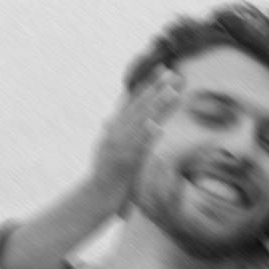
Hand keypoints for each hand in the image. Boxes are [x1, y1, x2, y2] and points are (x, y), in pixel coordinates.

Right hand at [88, 68, 181, 208]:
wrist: (94, 197)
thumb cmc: (104, 175)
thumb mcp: (105, 149)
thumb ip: (110, 133)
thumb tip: (109, 120)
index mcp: (114, 127)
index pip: (134, 100)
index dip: (148, 85)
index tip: (162, 70)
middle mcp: (116, 132)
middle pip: (140, 106)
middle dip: (157, 88)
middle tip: (174, 73)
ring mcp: (120, 146)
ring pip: (142, 121)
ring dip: (158, 105)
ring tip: (173, 91)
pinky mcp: (124, 162)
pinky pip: (137, 147)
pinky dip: (146, 135)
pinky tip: (157, 126)